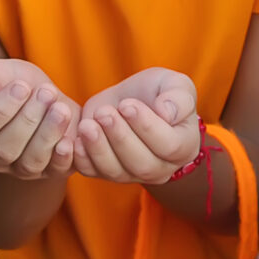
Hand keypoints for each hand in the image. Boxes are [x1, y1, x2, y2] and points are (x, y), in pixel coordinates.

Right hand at [0, 59, 77, 178]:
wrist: (51, 97)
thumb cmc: (21, 84)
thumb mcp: (1, 72)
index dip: (1, 109)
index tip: (22, 86)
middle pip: (4, 149)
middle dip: (28, 119)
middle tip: (47, 93)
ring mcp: (22, 168)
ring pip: (30, 161)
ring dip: (47, 134)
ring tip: (61, 108)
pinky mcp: (51, 171)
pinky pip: (55, 170)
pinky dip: (62, 156)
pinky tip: (68, 139)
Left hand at [70, 69, 199, 183]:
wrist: (132, 100)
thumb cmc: (158, 93)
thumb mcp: (175, 85)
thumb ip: (178, 97)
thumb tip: (167, 113)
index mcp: (183, 146)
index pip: (169, 146)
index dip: (147, 127)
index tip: (128, 105)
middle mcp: (160, 167)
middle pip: (142, 164)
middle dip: (120, 139)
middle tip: (105, 114)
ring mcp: (131, 173)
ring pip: (115, 171)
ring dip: (99, 149)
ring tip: (88, 125)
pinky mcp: (104, 171)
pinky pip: (93, 172)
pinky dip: (82, 158)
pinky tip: (75, 140)